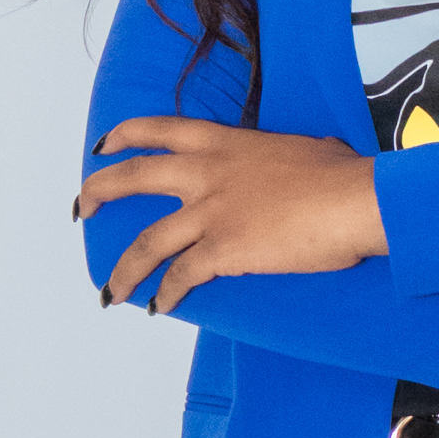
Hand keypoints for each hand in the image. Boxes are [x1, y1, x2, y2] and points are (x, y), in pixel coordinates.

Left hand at [77, 121, 384, 309]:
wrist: (357, 199)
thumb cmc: (342, 174)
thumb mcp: (302, 149)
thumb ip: (278, 158)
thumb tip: (297, 162)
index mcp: (224, 143)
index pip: (159, 130)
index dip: (123, 137)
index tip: (102, 147)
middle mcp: (207, 173)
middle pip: (133, 178)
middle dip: (99, 193)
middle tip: (82, 209)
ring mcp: (211, 213)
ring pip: (146, 243)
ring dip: (122, 270)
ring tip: (109, 292)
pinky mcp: (223, 251)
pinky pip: (180, 277)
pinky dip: (164, 295)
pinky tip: (157, 307)